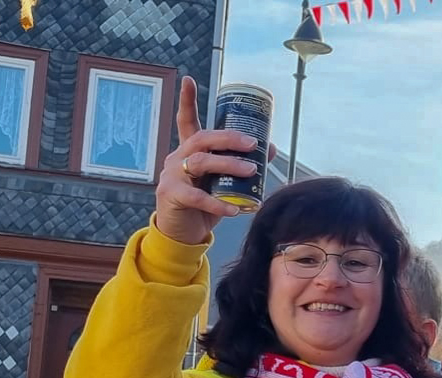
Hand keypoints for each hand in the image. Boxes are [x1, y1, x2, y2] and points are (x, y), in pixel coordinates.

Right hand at [154, 76, 268, 244]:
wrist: (181, 234)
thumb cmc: (202, 205)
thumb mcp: (222, 184)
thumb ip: (240, 166)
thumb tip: (269, 148)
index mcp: (189, 151)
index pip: (186, 120)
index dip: (187, 100)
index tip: (189, 79)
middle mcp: (178, 158)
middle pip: (201, 138)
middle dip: (228, 138)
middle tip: (251, 143)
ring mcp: (172, 176)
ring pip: (201, 163)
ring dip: (229, 165)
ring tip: (250, 171)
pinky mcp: (172, 196)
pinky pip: (197, 197)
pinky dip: (219, 203)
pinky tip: (235, 209)